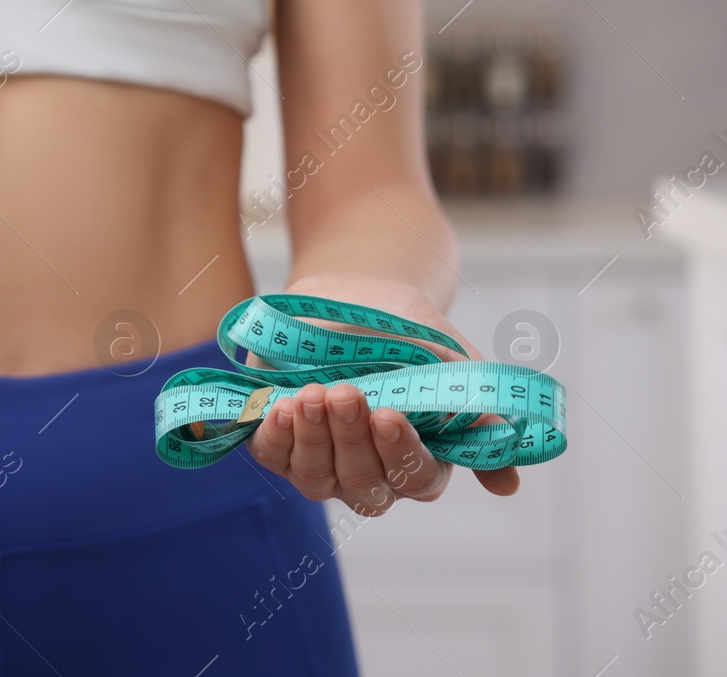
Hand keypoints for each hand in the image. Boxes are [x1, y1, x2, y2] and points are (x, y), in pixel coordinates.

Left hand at [244, 273, 519, 515]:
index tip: (388, 415)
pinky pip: (273, 457)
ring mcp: (321, 460)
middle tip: (346, 393)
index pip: (416, 479)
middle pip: (363, 484)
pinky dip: (276, 438)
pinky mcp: (279, 440)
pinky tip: (282, 409)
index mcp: (419, 460)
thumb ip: (478, 416)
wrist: (356, 294)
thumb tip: (507, 486)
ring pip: (315, 477)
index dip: (401, 454)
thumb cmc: (410, 334)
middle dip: (352, 440)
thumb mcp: (451, 365)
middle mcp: (369, 471)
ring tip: (313, 394)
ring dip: (314, 438)